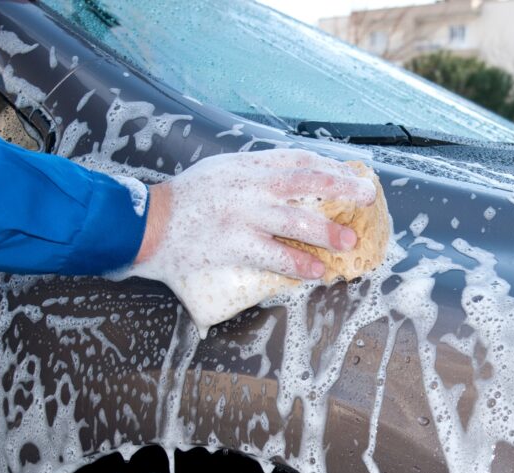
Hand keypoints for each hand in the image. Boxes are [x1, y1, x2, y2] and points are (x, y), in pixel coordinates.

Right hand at [125, 149, 377, 335]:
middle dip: (340, 189)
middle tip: (366, 197)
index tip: (353, 174)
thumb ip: (255, 175)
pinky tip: (318, 271)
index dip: (330, 166)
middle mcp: (248, 187)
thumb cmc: (187, 200)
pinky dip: (298, 264)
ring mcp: (242, 216)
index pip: (298, 160)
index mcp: (246, 166)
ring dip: (327, 233)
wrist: (146, 224)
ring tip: (350, 241)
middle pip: (305, 183)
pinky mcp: (233, 246)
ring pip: (295, 222)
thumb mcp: (222, 172)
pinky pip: (273, 255)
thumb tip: (295, 183)